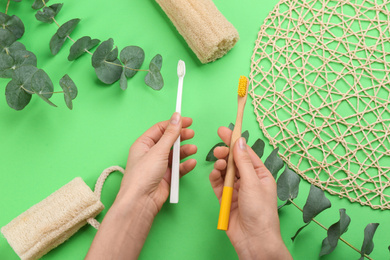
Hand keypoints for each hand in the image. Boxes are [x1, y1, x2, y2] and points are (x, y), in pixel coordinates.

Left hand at [118, 112, 196, 214]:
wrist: (142, 200)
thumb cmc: (143, 175)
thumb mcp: (158, 150)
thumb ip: (170, 134)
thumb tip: (177, 117)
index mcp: (144, 144)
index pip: (160, 129)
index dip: (174, 123)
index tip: (187, 120)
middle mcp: (151, 154)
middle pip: (169, 141)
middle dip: (181, 137)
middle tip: (191, 134)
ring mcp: (159, 166)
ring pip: (175, 154)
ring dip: (184, 151)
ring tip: (193, 149)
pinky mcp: (167, 177)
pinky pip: (178, 168)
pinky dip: (185, 165)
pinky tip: (191, 162)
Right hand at [209, 126, 290, 258]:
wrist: (253, 239)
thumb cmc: (260, 212)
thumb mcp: (253, 183)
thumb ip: (243, 162)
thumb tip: (239, 142)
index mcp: (260, 174)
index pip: (246, 153)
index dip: (235, 140)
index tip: (224, 130)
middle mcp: (248, 180)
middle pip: (234, 160)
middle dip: (226, 153)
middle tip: (219, 150)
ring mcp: (237, 189)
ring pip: (225, 171)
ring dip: (221, 165)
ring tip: (219, 165)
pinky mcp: (226, 199)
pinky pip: (218, 184)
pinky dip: (215, 177)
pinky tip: (215, 174)